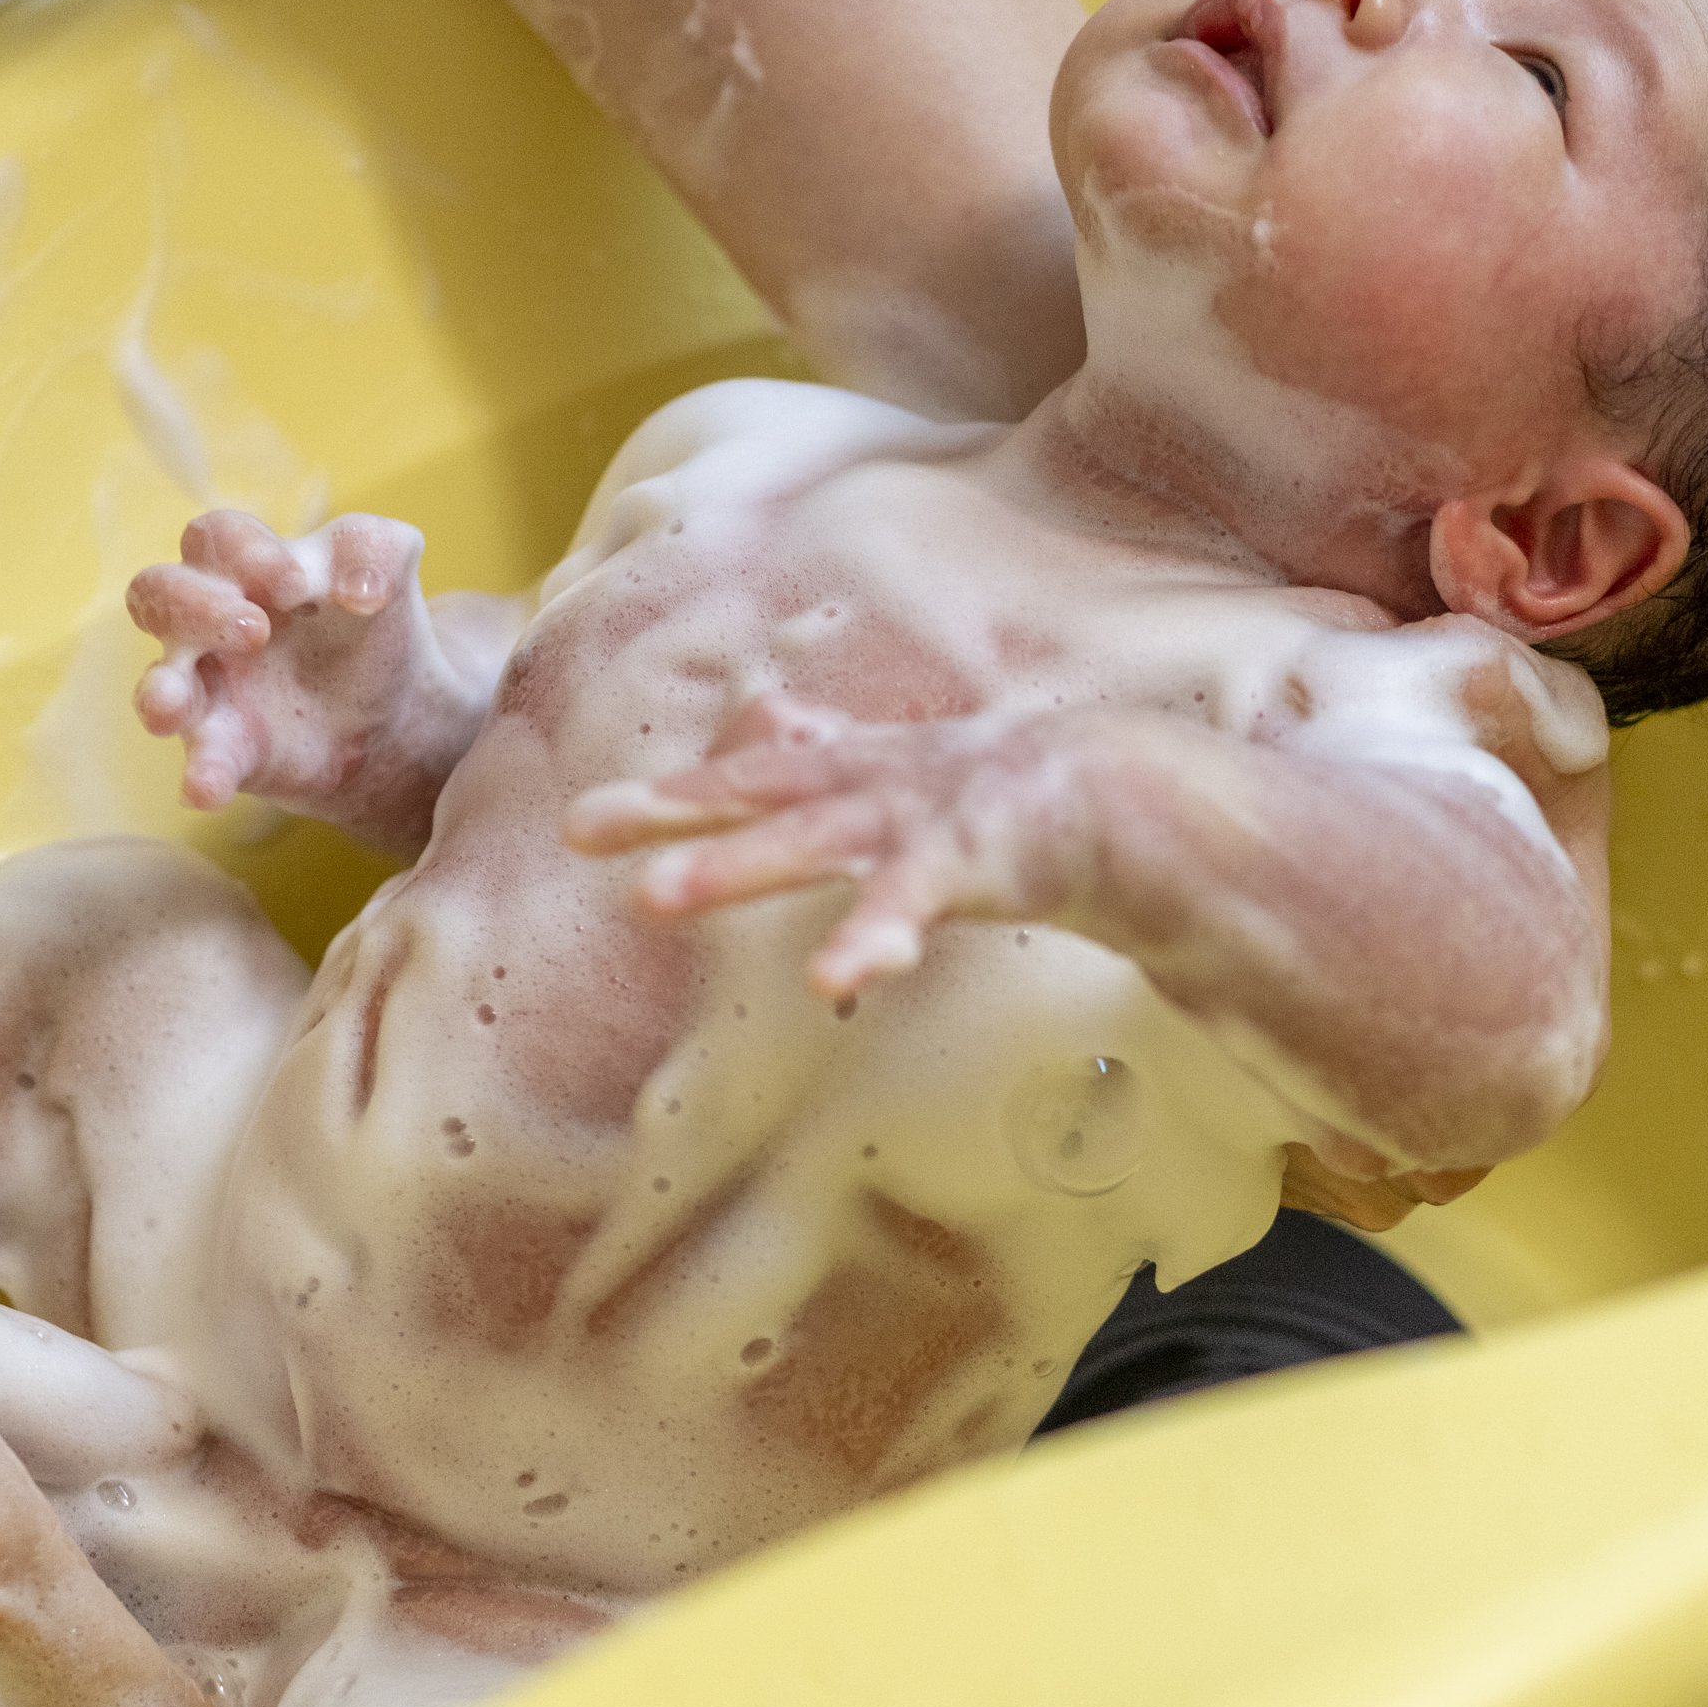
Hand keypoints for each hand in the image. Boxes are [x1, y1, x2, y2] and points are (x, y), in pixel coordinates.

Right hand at [126, 510, 458, 828]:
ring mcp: (207, 691)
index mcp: (242, 564)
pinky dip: (201, 775)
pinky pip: (201, 762)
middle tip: (255, 629)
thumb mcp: (386, 565)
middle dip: (197, 608)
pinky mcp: (227, 751)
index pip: (214, 538)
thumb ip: (375, 552)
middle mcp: (207, 624)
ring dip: (160, 694)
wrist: (393, 711)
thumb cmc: (369, 621)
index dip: (245, 552)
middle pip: (158, 596)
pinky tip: (205, 790)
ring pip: (157, 686)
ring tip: (171, 706)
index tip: (297, 582)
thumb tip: (361, 592)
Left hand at [566, 710, 1115, 1002]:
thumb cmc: (1011, 793)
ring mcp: (914, 818)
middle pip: (757, 795)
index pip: (748, 779)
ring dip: (732, 867)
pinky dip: (868, 942)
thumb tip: (769, 723)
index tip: (586, 823)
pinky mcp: (966, 859)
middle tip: (584, 830)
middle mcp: (872, 785)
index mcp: (858, 770)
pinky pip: (905, 907)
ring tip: (652, 897)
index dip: (671, 796)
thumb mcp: (908, 770)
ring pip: (808, 842)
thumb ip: (833, 753)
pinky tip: (831, 984)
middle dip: (672, 813)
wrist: (1124, 794)